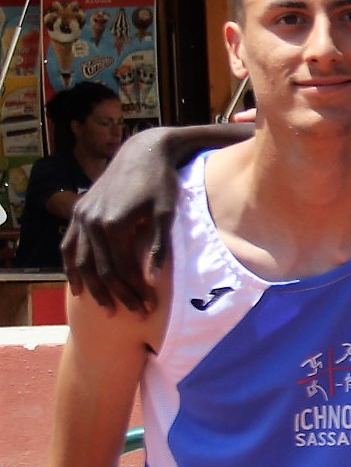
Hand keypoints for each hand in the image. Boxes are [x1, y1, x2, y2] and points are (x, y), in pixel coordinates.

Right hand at [61, 132, 180, 313]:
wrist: (142, 153)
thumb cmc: (161, 184)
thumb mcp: (166, 214)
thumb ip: (158, 247)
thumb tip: (152, 279)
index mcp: (114, 224)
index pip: (121, 270)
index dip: (134, 292)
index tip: (148, 309)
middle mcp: (92, 221)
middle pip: (101, 270)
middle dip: (118, 295)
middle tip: (134, 314)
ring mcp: (81, 216)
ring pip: (81, 262)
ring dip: (93, 288)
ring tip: (107, 308)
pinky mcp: (78, 211)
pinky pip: (69, 246)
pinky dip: (71, 268)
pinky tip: (78, 287)